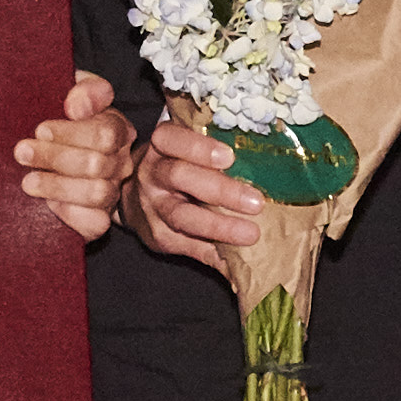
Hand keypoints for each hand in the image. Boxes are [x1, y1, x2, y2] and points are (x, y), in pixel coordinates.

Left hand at [15, 71, 134, 241]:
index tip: (40, 130)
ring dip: (58, 186)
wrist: (45, 152)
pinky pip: (95, 222)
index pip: (105, 133)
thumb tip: (77, 106)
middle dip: (55, 157)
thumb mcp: (68, 93)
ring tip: (27, 181)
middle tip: (22, 152)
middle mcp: (120, 161)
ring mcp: (111, 191)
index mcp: (116, 128)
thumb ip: (83, 90)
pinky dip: (70, 214)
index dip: (71, 133)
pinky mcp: (97, 218)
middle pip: (98, 163)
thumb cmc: (57, 120)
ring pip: (98, 193)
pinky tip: (47, 204)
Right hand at [129, 111, 264, 258]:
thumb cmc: (173, 165)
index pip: (170, 138)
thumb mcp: (183, 149)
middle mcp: (151, 175)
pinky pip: (189, 247)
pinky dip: (216, 255)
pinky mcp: (158, 237)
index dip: (198, 147)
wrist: (134, 198)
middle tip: (255, 202)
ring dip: (219, 227)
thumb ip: (212, 152)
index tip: (229, 158)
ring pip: (182, 217)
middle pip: (179, 177)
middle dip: (220, 190)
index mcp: (161, 147)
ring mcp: (152, 208)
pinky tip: (238, 261)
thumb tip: (266, 161)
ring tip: (250, 234)